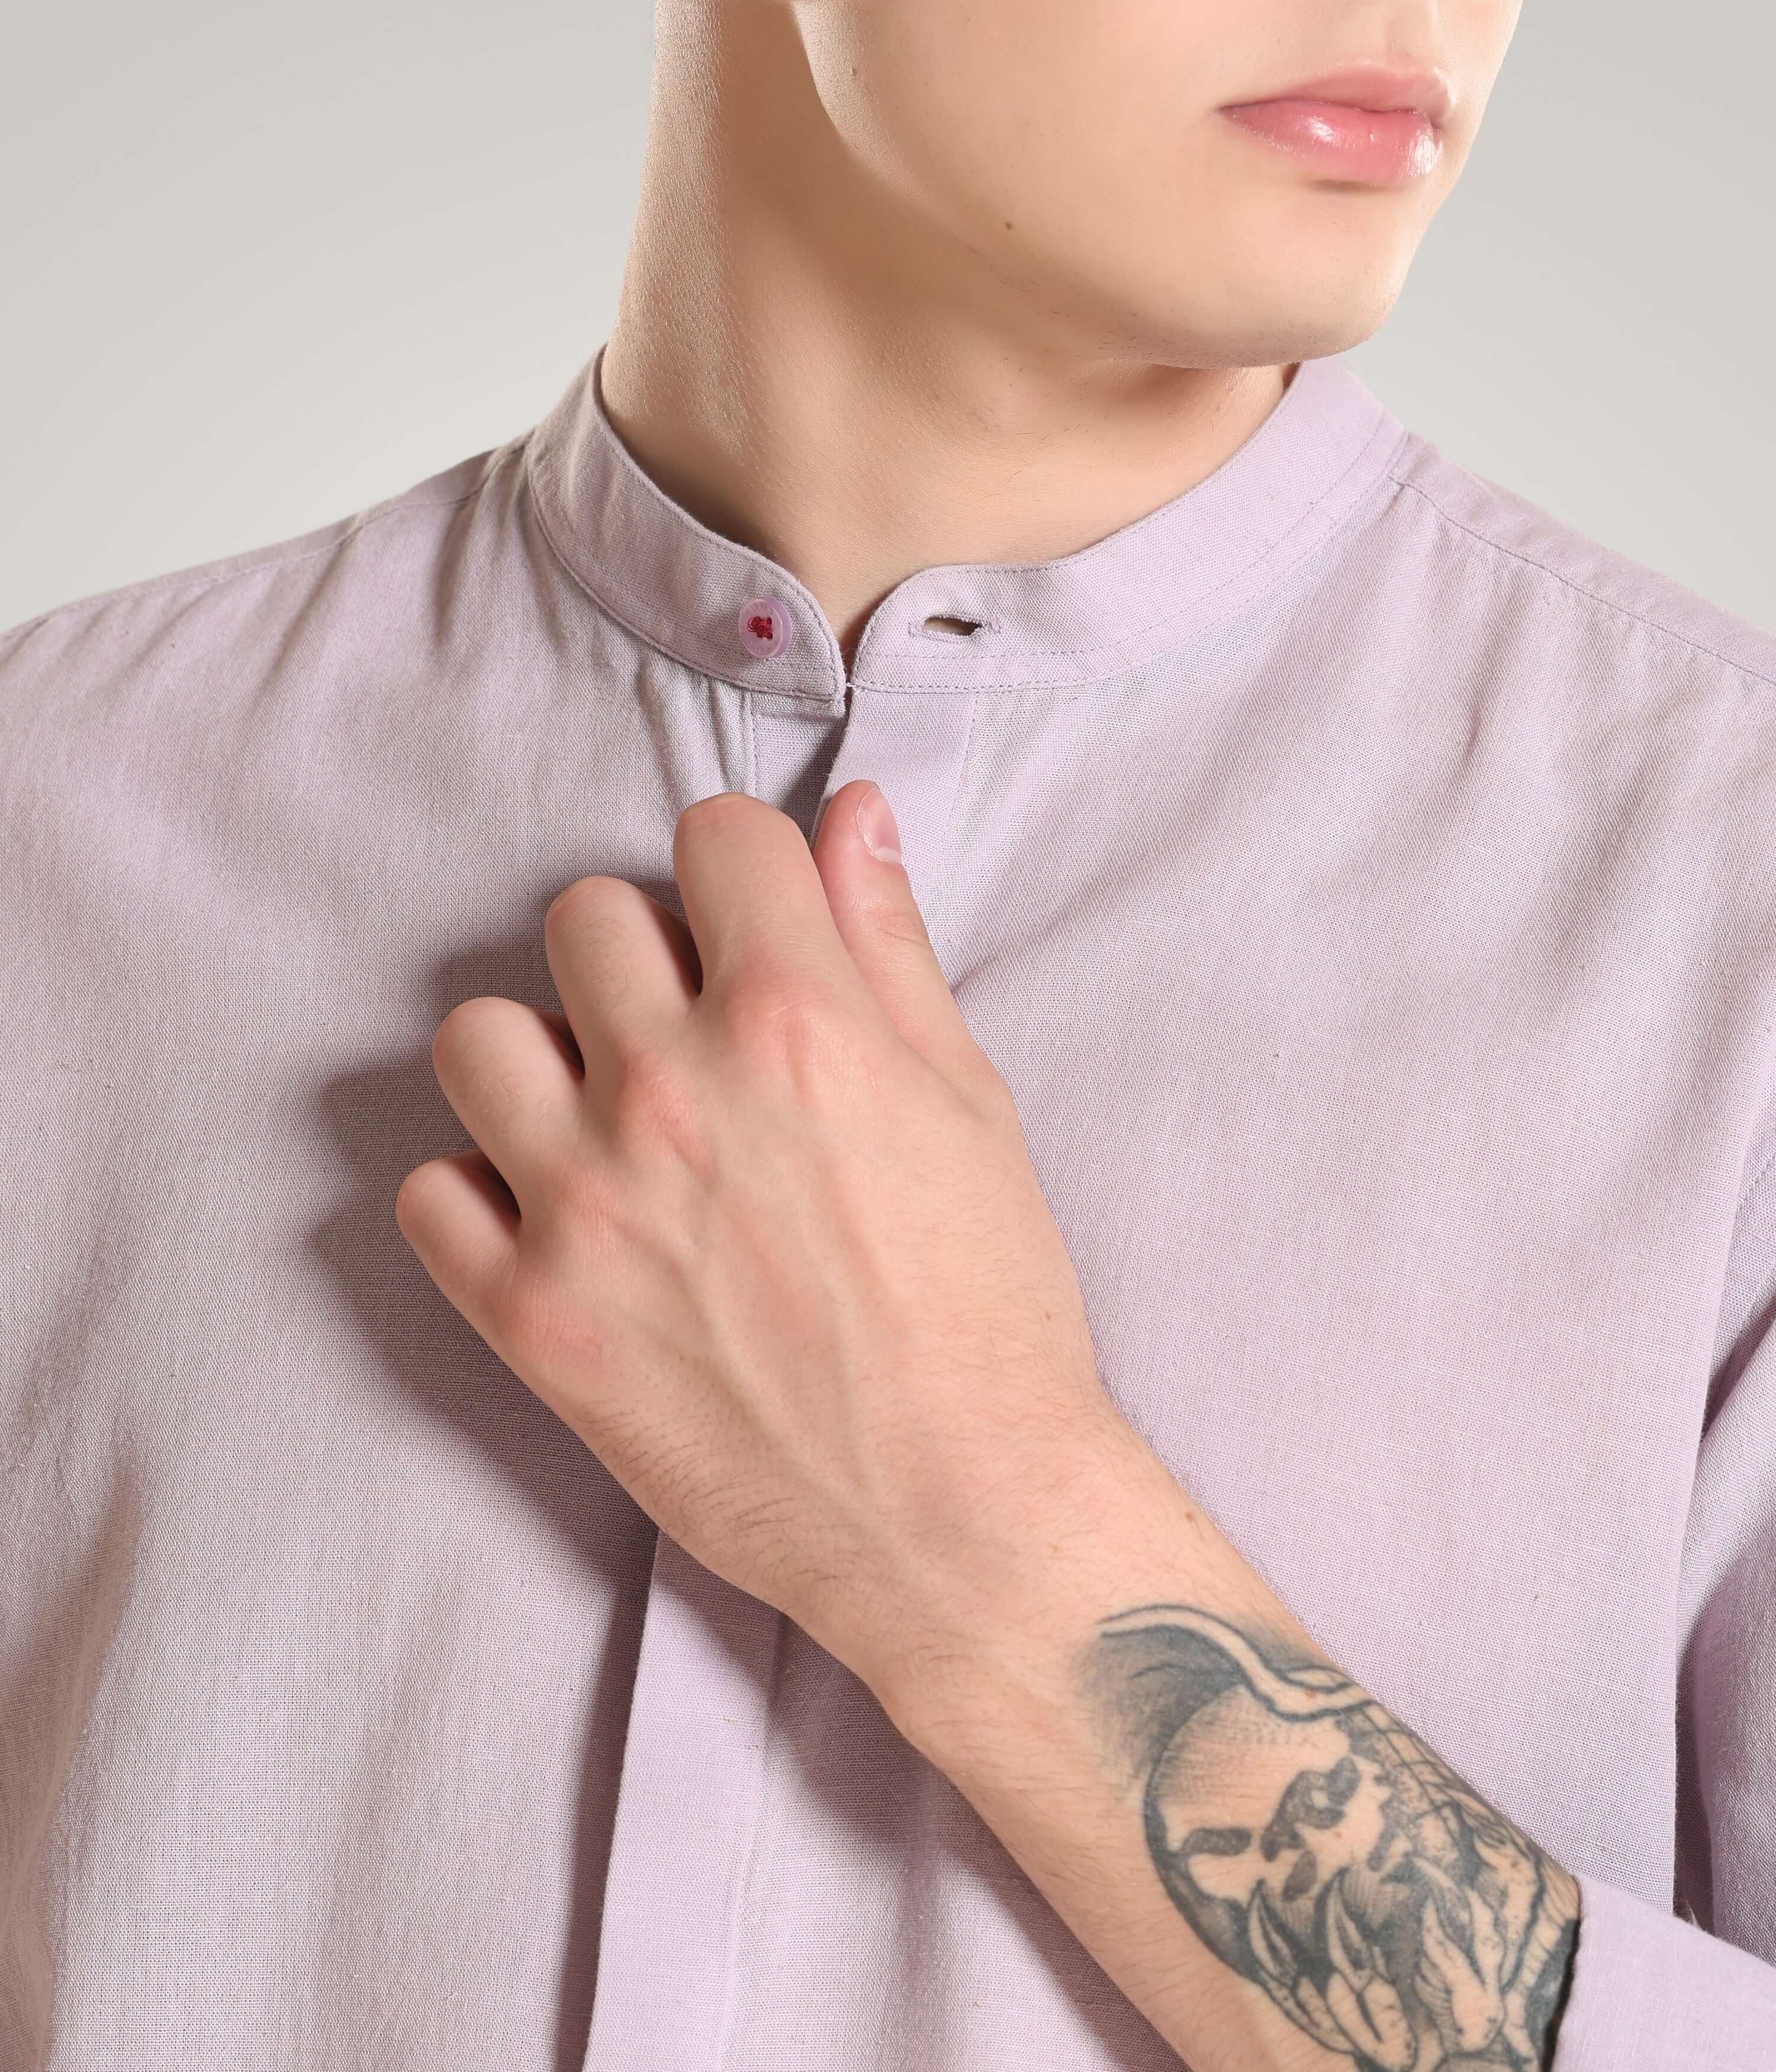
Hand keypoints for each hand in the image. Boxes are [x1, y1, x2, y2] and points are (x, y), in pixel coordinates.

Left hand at [394, 781, 1141, 1710]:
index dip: (746, 871)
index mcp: (795, 1020)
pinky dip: (480, 1198)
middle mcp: (673, 1090)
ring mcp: (586, 1206)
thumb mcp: (969, 1105)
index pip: (714, 834)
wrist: (960, 1515)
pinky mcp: (532, 1318)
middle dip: (643, 956)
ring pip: (475, 1038)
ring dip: (540, 1060)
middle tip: (692, 1036)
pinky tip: (557, 1222)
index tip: (758, 925)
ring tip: (606, 1121)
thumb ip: (892, 948)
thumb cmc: (991, 1308)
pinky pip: (427, 1198)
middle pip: (582, 917)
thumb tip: (852, 816)